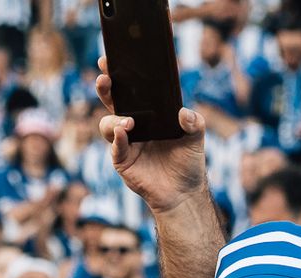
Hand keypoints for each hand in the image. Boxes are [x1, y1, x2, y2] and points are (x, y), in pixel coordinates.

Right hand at [96, 57, 209, 214]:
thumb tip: (184, 113)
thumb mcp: (196, 137)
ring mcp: (125, 143)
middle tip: (104, 77)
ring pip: (108, 124)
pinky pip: (115, 148)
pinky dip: (118, 139)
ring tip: (129, 121)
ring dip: (114, 119)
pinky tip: (125, 132)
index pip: (130, 90)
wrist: (184, 193)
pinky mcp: (122, 161)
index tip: (110, 60)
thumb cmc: (188, 163)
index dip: (118, 75)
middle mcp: (132, 125)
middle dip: (105, 87)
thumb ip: (195, 122)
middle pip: (112, 102)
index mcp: (148, 114)